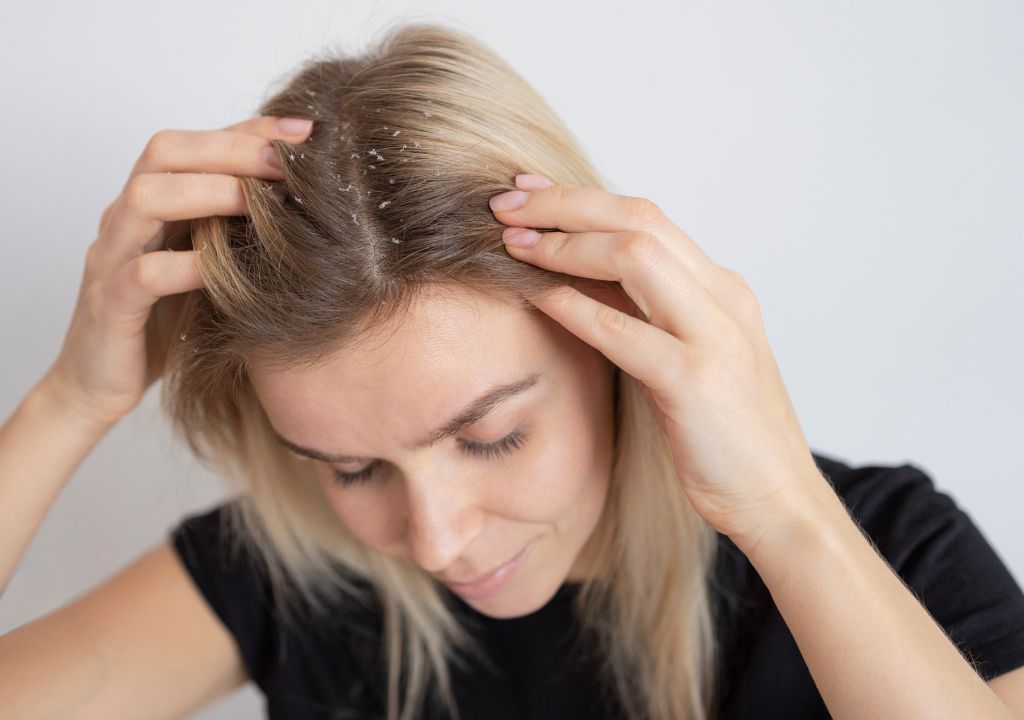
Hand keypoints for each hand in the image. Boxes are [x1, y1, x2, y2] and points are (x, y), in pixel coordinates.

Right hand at [44, 115, 314, 427]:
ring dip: (209, 192)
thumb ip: (234, 232)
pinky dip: (188, 265)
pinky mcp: (111, 305)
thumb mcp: (206, 267)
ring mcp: (112, 257)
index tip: (305, 129)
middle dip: (230, 149)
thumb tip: (306, 202)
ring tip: (262, 201)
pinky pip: (144, 274)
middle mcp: (126, 218)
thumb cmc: (163, 321)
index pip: (196, 143)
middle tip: (287, 162)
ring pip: (146, 198)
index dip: (249, 130)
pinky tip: (227, 268)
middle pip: (165, 153)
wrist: (98, 383)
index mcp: (152, 203)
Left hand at [489, 174, 825, 550]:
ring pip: (635, 256)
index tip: (529, 193)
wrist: (777, 498)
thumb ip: (647, 315)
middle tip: (505, 201)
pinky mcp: (695, 382)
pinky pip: (622, 330)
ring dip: (564, 244)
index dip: (582, 200)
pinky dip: (572, 305)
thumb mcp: (688, 357)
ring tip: (510, 242)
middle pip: (639, 219)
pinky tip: (534, 295)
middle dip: (565, 204)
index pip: (647, 218)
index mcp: (722, 289)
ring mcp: (715, 336)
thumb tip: (580, 281)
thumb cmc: (724, 433)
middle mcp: (724, 298)